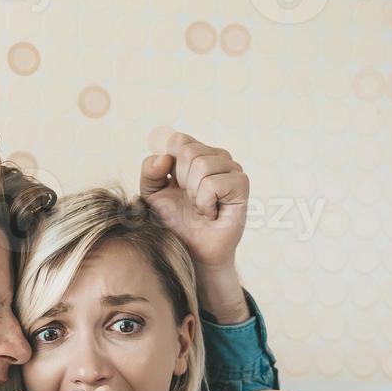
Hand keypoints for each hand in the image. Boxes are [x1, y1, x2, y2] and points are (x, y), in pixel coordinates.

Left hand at [140, 131, 249, 323]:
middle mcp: (215, 157)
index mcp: (195, 154)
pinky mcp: (241, 184)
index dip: (168, 165)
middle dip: (181, 181)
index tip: (173, 186)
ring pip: (202, 164)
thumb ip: (150, 171)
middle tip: (189, 201)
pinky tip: (211, 213)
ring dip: (194, 193)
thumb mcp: (152, 195)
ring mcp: (231, 168)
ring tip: (201, 208)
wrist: (192, 251)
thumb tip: (163, 157)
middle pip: (188, 150)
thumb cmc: (175, 223)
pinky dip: (205, 202)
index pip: (178, 139)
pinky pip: (213, 183)